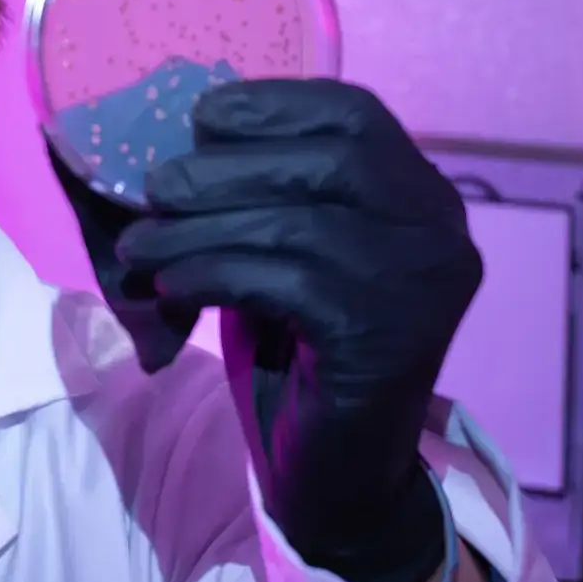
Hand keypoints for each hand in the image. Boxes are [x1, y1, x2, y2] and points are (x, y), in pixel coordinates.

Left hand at [51, 78, 483, 581]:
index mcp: (425, 200)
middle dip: (229, 166)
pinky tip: (173, 285)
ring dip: (202, 226)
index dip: (277, 104)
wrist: (340, 478)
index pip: (358, 116)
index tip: (204, 115)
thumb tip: (178, 142)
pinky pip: (285, 281)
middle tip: (155, 185)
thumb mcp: (287, 256)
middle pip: (332, 160)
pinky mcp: (386, 338)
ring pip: (299, 223)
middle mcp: (440, 234)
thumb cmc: (304, 358)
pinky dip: (215, 273)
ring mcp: (422, 286)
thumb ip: (266, 198)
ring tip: (142, 242)